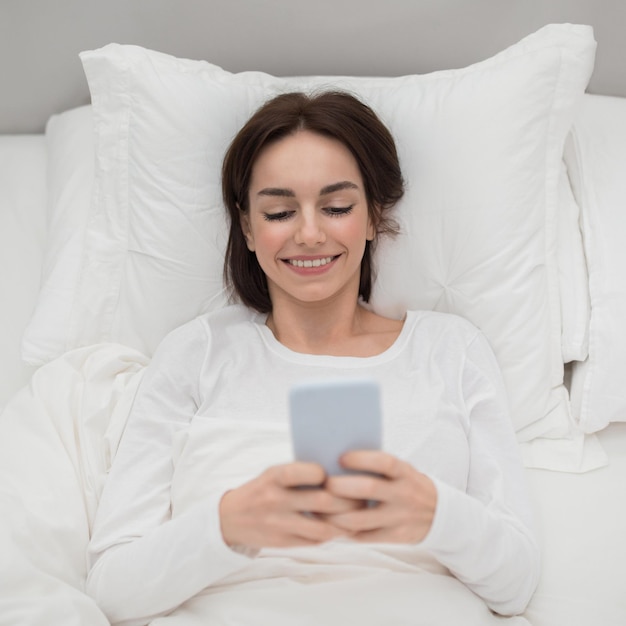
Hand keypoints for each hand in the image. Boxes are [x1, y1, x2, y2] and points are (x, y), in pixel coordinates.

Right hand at [219, 462, 359, 548]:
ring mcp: (279, 523)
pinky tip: (343, 528)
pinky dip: (333, 535)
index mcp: (274, 477)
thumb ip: (300, 473)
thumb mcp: (274, 474)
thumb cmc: (262, 489)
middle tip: (364, 496)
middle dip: (348, 499)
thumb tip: (340, 472)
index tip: (335, 474)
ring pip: (323, 527)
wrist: (230, 518)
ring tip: (358, 515)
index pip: (308, 472)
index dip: (327, 474)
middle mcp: (276, 499)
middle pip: (323, 501)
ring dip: (345, 522)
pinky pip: (315, 541)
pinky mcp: (282, 542)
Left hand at [324, 451, 436, 543]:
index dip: (361, 459)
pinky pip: (365, 537)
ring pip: (362, 519)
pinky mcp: (396, 537)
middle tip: (324, 484)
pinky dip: (345, 531)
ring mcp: (400, 517)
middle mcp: (404, 494)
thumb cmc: (407, 484)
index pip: (384, 462)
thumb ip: (378, 466)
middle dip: (342, 486)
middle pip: (369, 489)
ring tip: (319, 508)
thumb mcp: (402, 471)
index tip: (340, 458)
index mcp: (405, 472)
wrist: (440, 514)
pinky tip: (330, 524)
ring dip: (336, 515)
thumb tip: (337, 459)